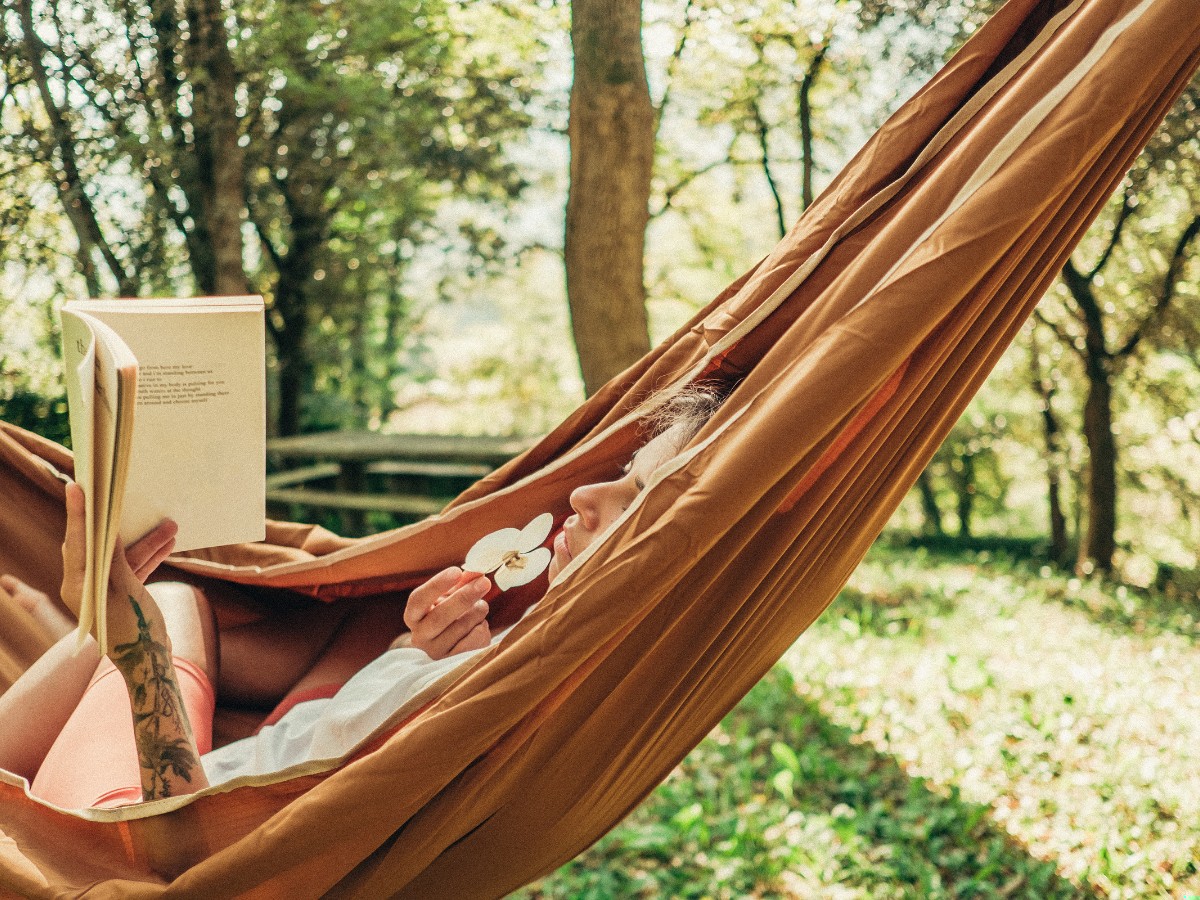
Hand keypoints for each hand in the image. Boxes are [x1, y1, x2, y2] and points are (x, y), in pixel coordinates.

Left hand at [60, 482, 177, 630]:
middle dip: (117, 522)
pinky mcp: (124, 593)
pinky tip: (170, 542)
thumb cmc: (133, 629)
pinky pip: (137, 566)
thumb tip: (104, 529)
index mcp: (77, 585)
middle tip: (118, 493)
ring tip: (170, 522)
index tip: (77, 486)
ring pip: (124, 554)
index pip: (76, 541)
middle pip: (98, 544)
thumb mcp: (123, 590)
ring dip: (146, 539)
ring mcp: (106, 589)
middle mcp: (87, 585)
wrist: (150, 663)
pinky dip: (152, 555)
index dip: (78, 513)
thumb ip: (112, 558)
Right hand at [403, 567, 491, 659]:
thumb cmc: (448, 615)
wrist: (449, 648)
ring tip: (481, 606)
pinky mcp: (452, 664)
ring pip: (460, 629)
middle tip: (484, 582)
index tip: (456, 571)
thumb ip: (461, 582)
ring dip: (477, 612)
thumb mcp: (450, 596)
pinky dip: (482, 629)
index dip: (437, 585)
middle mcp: (419, 637)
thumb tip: (476, 571)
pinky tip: (480, 625)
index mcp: (413, 616)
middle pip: (440, 617)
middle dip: (465, 597)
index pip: (419, 599)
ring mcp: (435, 653)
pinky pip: (472, 643)